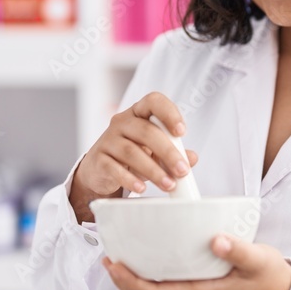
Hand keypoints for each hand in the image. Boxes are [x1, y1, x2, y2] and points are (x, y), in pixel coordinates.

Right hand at [74, 92, 198, 197]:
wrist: (101, 169)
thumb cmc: (133, 154)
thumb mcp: (156, 151)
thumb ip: (175, 152)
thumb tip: (192, 158)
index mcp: (139, 113)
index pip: (153, 101)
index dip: (169, 113)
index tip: (181, 132)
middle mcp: (122, 122)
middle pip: (146, 131)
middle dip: (168, 152)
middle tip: (182, 170)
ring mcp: (108, 140)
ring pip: (132, 152)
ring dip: (154, 170)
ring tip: (168, 184)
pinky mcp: (98, 159)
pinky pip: (115, 168)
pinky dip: (130, 179)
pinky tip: (142, 187)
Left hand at [102, 234, 290, 289]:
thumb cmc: (269, 276)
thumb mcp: (257, 259)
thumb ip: (237, 250)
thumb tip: (215, 239)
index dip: (131, 282)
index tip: (114, 265)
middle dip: (124, 283)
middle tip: (108, 260)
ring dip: (134, 285)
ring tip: (119, 264)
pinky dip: (149, 284)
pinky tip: (146, 267)